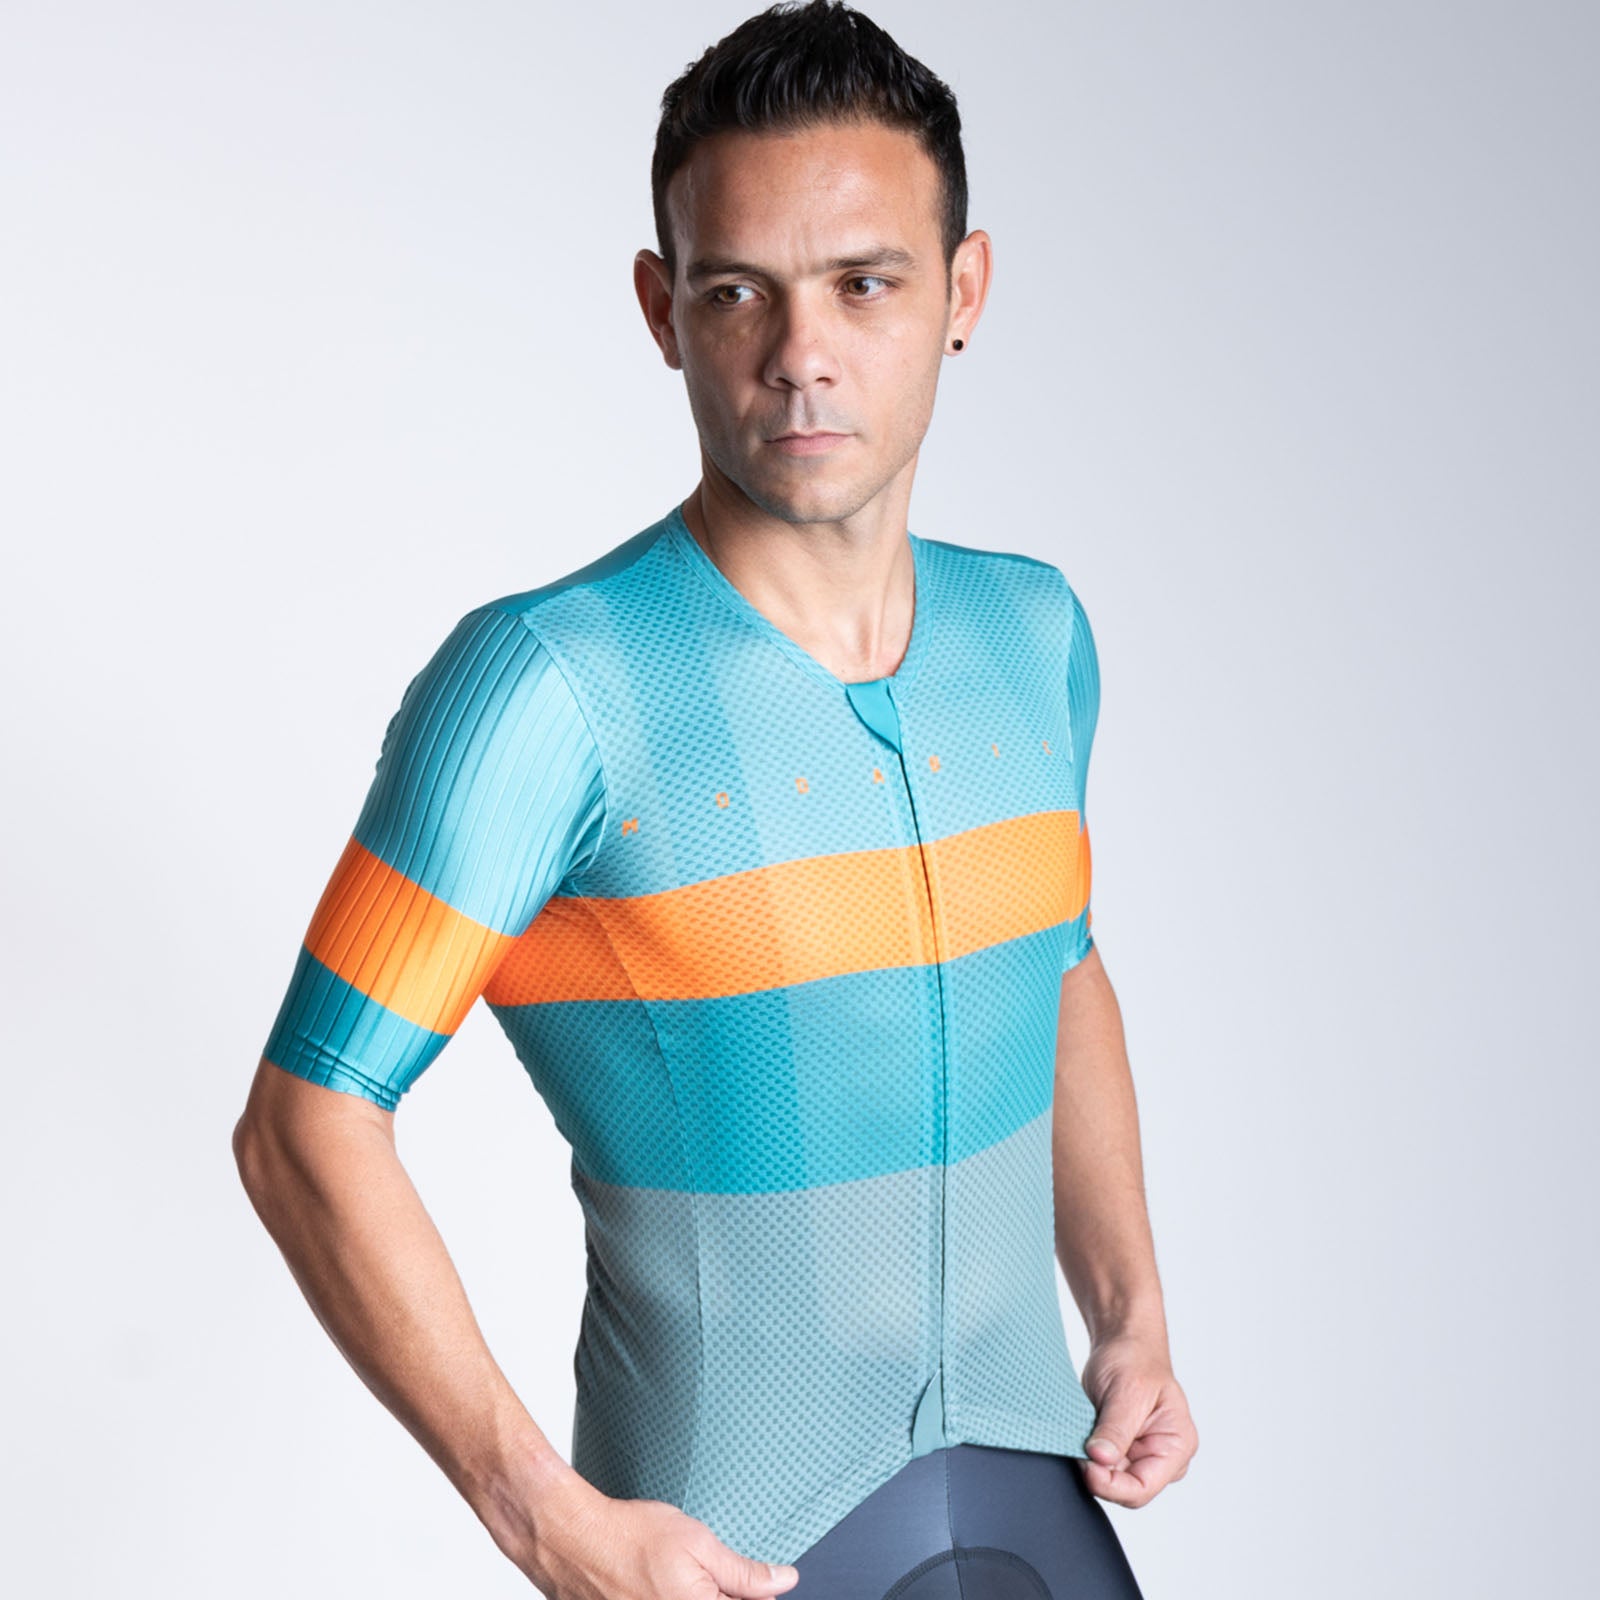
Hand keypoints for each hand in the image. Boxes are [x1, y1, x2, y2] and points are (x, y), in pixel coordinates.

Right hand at [520, 1471, 800, 1599]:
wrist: (573, 1540)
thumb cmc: (631, 1536)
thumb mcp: (699, 1543)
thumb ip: (745, 1572)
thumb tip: (785, 1582)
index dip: (748, 1593)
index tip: (734, 1580)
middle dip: (718, 1594)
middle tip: (690, 1573)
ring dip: (689, 1594)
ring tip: (669, 1577)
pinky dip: (661, 1597)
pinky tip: (652, 1585)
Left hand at [1076, 1328, 1197, 1507]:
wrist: (1122, 1342)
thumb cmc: (1134, 1359)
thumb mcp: (1127, 1391)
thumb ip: (1116, 1429)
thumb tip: (1100, 1460)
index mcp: (1177, 1445)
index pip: (1144, 1487)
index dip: (1113, 1486)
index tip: (1088, 1467)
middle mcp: (1162, 1458)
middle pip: (1126, 1489)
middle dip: (1100, 1474)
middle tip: (1078, 1447)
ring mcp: (1140, 1456)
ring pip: (1111, 1480)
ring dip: (1092, 1465)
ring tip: (1081, 1435)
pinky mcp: (1120, 1451)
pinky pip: (1101, 1467)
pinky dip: (1087, 1456)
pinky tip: (1080, 1438)